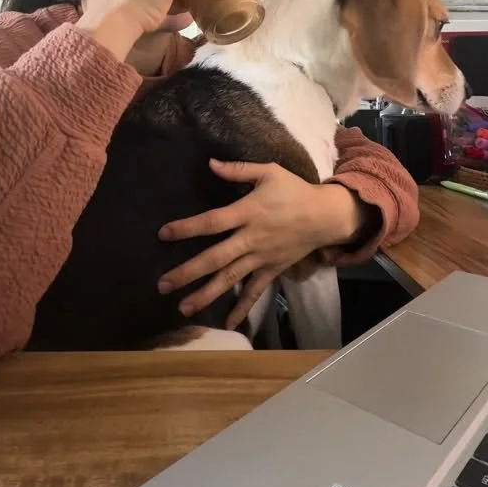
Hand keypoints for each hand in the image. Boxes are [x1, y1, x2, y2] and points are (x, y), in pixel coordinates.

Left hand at [157, 159, 328, 329]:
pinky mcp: (271, 270)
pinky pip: (255, 291)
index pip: (213, 222)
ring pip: (231, 278)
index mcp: (248, 212)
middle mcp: (251, 238)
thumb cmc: (293, 190)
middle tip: (162, 285)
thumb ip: (238, 169)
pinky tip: (228, 324)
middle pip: (216, 257)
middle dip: (188, 272)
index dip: (188, 228)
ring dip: (207, 294)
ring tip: (183, 308)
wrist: (325, 216)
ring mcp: (261, 257)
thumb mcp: (269, 172)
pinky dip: (243, 308)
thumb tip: (210, 163)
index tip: (163, 234)